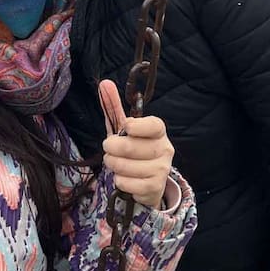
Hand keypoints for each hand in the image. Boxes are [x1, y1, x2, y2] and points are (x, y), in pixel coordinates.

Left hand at [97, 80, 175, 208]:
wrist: (147, 181)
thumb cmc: (134, 149)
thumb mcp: (124, 129)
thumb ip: (114, 107)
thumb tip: (104, 83)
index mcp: (158, 131)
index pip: (153, 125)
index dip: (137, 126)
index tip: (125, 127)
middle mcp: (165, 149)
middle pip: (130, 147)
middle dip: (111, 148)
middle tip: (109, 149)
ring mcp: (162, 169)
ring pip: (125, 166)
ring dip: (113, 165)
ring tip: (115, 163)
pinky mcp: (155, 187)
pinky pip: (127, 183)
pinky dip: (119, 181)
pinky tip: (124, 178)